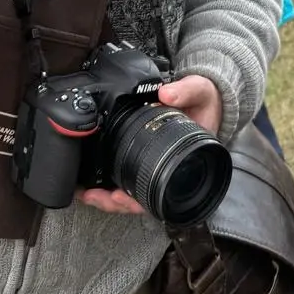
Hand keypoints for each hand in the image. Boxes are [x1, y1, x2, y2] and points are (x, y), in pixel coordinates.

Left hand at [78, 76, 222, 215]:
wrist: (204, 98)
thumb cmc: (204, 101)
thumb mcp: (200, 91)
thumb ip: (185, 90)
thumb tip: (166, 94)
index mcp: (184, 160)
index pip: (163, 189)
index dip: (141, 198)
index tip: (120, 194)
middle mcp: (170, 169)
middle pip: (143, 200)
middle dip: (116, 202)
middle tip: (94, 196)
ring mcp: (158, 166)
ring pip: (134, 194)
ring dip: (110, 198)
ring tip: (89, 194)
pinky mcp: (146, 158)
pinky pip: (130, 178)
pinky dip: (113, 183)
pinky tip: (95, 181)